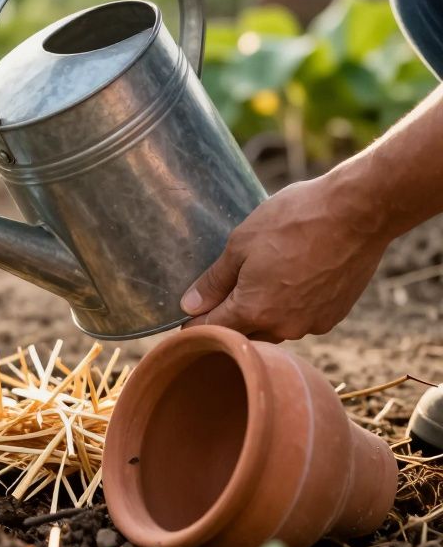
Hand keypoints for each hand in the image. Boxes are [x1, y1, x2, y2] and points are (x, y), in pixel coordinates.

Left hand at [180, 176, 392, 341]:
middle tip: (224, 290)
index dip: (195, 323)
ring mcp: (312, 324)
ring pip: (275, 328)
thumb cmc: (294, 221)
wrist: (358, 213)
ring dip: (263, 312)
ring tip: (263, 279)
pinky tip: (293, 279)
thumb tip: (190, 306)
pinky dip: (292, 306)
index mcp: (254, 311)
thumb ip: (215, 281)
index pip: (212, 330)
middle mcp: (284, 327)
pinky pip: (302, 319)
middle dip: (230, 318)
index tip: (187, 318)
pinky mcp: (335, 315)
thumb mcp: (241, 243)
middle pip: (244, 333)